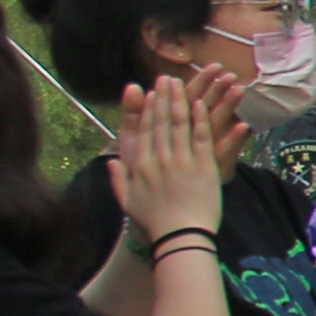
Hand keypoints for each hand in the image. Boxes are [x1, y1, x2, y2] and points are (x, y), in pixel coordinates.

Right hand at [113, 68, 240, 240]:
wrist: (180, 236)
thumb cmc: (155, 222)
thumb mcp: (128, 201)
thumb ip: (119, 179)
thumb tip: (111, 162)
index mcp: (141, 165)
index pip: (144, 130)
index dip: (148, 109)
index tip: (150, 92)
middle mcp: (159, 158)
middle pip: (161, 121)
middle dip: (163, 97)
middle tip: (166, 79)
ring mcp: (182, 160)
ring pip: (180, 123)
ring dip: (180, 100)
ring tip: (181, 83)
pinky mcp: (204, 165)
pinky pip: (201, 136)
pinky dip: (200, 118)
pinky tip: (200, 103)